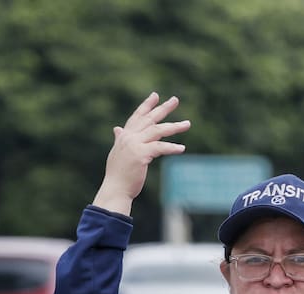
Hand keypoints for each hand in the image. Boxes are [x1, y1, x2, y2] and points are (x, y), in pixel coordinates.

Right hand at [92, 92, 190, 215]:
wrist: (115, 189)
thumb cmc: (118, 174)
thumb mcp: (118, 152)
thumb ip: (120, 139)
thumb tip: (117, 129)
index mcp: (124, 136)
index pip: (137, 117)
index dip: (146, 106)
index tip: (155, 95)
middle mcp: (129, 137)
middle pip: (149, 119)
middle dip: (163, 108)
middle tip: (175, 99)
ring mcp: (134, 145)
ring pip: (157, 131)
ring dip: (174, 127)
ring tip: (187, 124)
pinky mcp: (141, 155)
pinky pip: (160, 148)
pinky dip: (171, 147)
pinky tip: (182, 148)